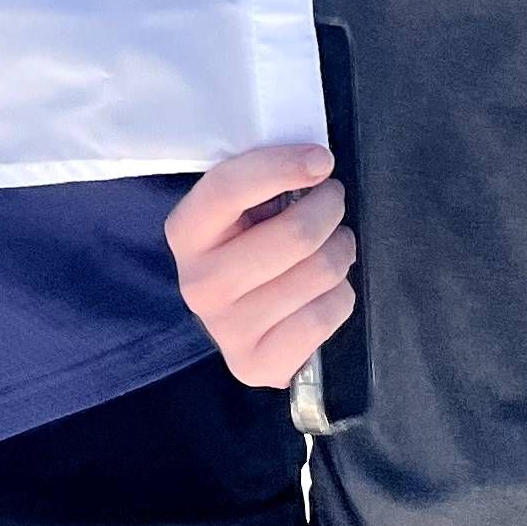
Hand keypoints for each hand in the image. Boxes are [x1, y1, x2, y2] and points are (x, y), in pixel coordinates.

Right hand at [164, 143, 356, 389]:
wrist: (241, 320)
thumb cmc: (250, 246)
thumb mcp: (243, 207)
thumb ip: (265, 181)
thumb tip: (316, 163)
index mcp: (186, 232)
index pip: (228, 189)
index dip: (282, 167)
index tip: (322, 160)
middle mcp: (198, 283)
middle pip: (294, 235)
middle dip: (329, 210)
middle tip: (332, 203)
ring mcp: (225, 329)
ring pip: (319, 273)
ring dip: (340, 251)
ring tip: (333, 247)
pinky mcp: (255, 365)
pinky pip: (325, 315)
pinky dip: (340, 296)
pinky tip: (325, 292)